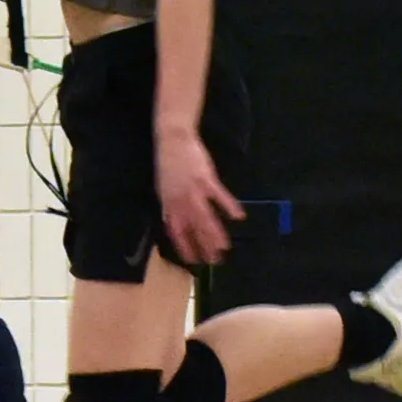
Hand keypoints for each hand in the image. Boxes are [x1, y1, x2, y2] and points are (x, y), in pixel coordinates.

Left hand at [154, 125, 240, 270]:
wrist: (173, 140)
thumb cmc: (168, 163)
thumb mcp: (163, 188)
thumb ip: (170, 205)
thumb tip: (172, 221)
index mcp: (169, 204)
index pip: (176, 231)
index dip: (184, 246)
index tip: (192, 260)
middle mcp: (180, 200)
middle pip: (193, 228)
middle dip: (203, 245)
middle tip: (213, 260)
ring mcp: (194, 190)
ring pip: (205, 216)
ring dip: (215, 233)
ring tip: (225, 247)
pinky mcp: (206, 179)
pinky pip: (219, 196)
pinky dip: (229, 206)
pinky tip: (239, 216)